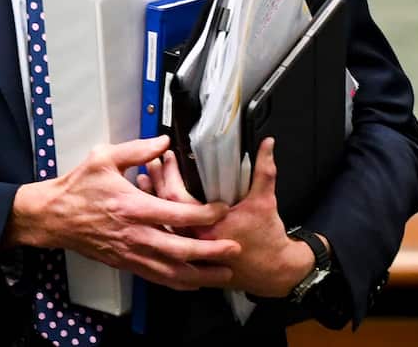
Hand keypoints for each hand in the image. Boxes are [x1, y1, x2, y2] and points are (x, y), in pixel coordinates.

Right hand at [5, 135, 239, 290]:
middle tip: (234, 250)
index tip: (222, 209)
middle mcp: (134, 234)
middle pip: (180, 250)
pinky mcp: (124, 263)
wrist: (53, 216)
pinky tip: (193, 283)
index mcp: (133, 207)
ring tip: (223, 273)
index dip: (204, 214)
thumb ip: (137, 149)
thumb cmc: (78, 186)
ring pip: (170, 271)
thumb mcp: (104, 157)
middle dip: (210, 252)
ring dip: (199, 274)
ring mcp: (129, 253)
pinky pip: (155, 278)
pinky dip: (177, 283)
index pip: (177, 214)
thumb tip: (163, 140)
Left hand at [145, 139, 313, 297]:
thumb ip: (264, 170)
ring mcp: (190, 252)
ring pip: (162, 224)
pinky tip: (153, 207)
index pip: (176, 198)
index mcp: (207, 228)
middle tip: (150, 162)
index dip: (169, 175)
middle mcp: (193, 241)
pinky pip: (168, 236)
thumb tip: (267, 144)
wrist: (273, 273)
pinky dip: (160, 219)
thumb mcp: (265, 201)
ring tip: (144, 178)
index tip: (167, 156)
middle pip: (162, 211)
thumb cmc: (267, 240)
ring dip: (153, 201)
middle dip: (156, 183)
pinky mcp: (192, 257)